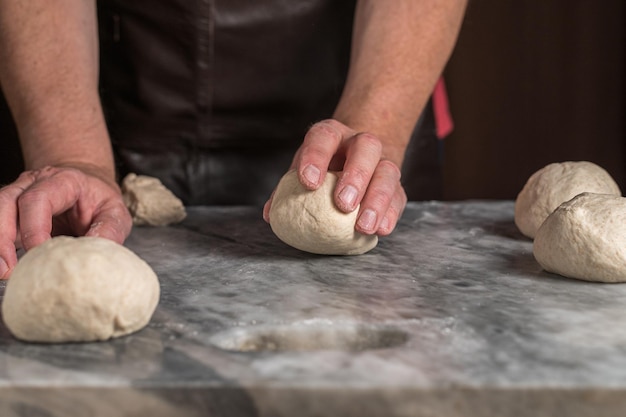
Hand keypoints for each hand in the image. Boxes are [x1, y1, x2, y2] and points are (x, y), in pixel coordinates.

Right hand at [0, 165, 131, 278]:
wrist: (89, 188)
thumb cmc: (101, 202)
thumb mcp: (116, 213)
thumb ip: (109, 231)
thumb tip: (91, 255)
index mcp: (64, 181)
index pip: (38, 199)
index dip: (34, 227)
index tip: (39, 253)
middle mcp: (34, 183)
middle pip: (6, 202)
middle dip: (2, 237)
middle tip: (8, 269)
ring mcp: (18, 196)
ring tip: (3, 271)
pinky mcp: (11, 214)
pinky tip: (4, 266)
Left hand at [264, 119, 406, 235]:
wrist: (355, 157)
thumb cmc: (321, 167)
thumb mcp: (302, 170)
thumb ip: (287, 190)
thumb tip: (270, 215)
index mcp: (331, 135)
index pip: (324, 136)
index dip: (316, 157)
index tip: (308, 182)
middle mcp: (360, 142)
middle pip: (366, 147)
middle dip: (356, 176)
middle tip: (343, 205)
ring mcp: (382, 161)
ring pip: (388, 172)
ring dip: (377, 200)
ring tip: (364, 227)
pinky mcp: (396, 184)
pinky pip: (399, 196)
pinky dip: (391, 214)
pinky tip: (381, 230)